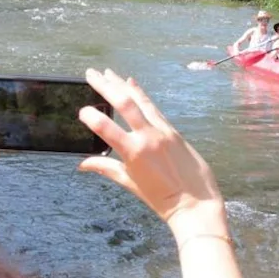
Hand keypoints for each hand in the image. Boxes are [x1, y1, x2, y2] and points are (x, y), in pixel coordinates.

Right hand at [77, 69, 224, 229]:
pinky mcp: (174, 131)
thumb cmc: (163, 199)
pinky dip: (142, 95)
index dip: (91, 116)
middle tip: (91, 73)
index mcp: (134, 153)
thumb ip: (107, 169)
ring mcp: (163, 131)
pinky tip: (133, 85)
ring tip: (109, 73)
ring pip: (140, 101)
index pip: (105, 127)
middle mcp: (148, 137)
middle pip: (123, 103)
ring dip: (122, 85)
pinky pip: (154, 108)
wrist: (196, 204)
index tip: (82, 111)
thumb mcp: (131, 184)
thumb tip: (83, 164)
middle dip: (105, 85)